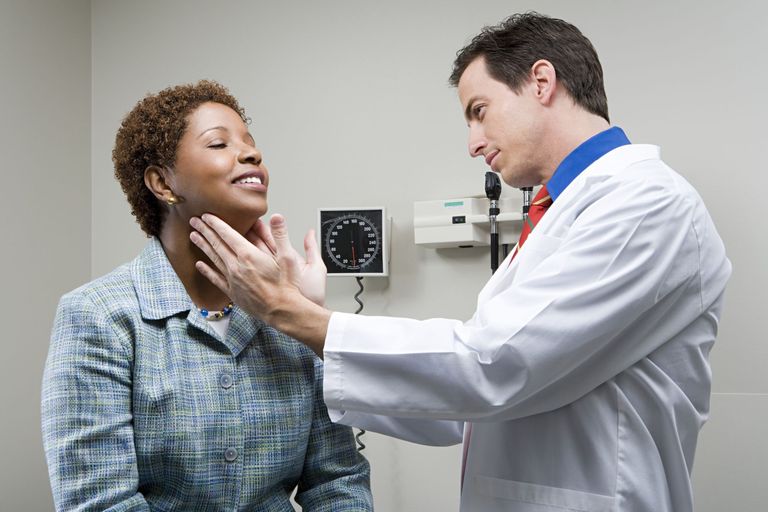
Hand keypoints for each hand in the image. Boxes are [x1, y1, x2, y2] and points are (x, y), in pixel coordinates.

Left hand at [189, 213, 330, 354]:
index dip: (216, 223)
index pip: (227, 234)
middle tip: (194, 220)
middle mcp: (236, 266)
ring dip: (203, 246)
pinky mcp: (232, 292)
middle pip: (217, 244)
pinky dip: (207, 271)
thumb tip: (276, 216)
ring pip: (214, 259)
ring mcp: (232, 279)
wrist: (282, 311)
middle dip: (205, 230)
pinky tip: (200, 264)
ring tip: (193, 236)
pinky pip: (216, 279)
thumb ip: (280, 235)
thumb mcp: (288, 257)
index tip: (206, 215)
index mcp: (248, 255)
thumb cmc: (287, 285)